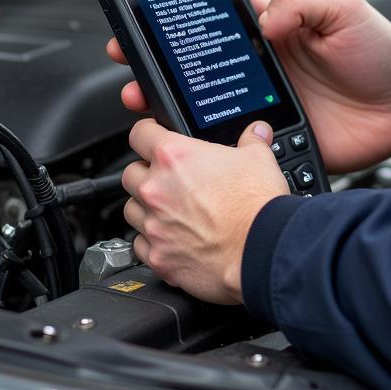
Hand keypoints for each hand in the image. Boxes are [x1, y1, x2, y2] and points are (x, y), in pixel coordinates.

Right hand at [110, 0, 390, 172]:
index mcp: (275, 32)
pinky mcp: (278, 142)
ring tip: (145, 106)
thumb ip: (301, 3)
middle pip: (199, 70)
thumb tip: (264, 18)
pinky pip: (237, 149)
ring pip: (209, 111)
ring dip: (174, 110)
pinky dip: (212, 150)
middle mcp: (264, 71)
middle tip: (132, 70)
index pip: (216, 22)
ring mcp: (267, 108)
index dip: (179, 22)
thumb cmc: (383, 51)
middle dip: (159, 69)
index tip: (143, 22)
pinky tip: (193, 147)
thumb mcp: (344, 9)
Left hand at [121, 117, 287, 302]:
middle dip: (146, 173)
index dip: (148, 132)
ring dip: (146, 207)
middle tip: (170, 178)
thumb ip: (251, 140)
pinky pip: (140, 245)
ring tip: (171, 209)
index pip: (140, 133)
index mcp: (175, 157)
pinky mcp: (157, 257)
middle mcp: (156, 189)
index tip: (153, 136)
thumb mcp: (259, 158)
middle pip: (130, 172)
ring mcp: (153, 226)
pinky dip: (152, 240)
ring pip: (131, 209)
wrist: (260, 249)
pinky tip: (173, 238)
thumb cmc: (256, 205)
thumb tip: (255, 132)